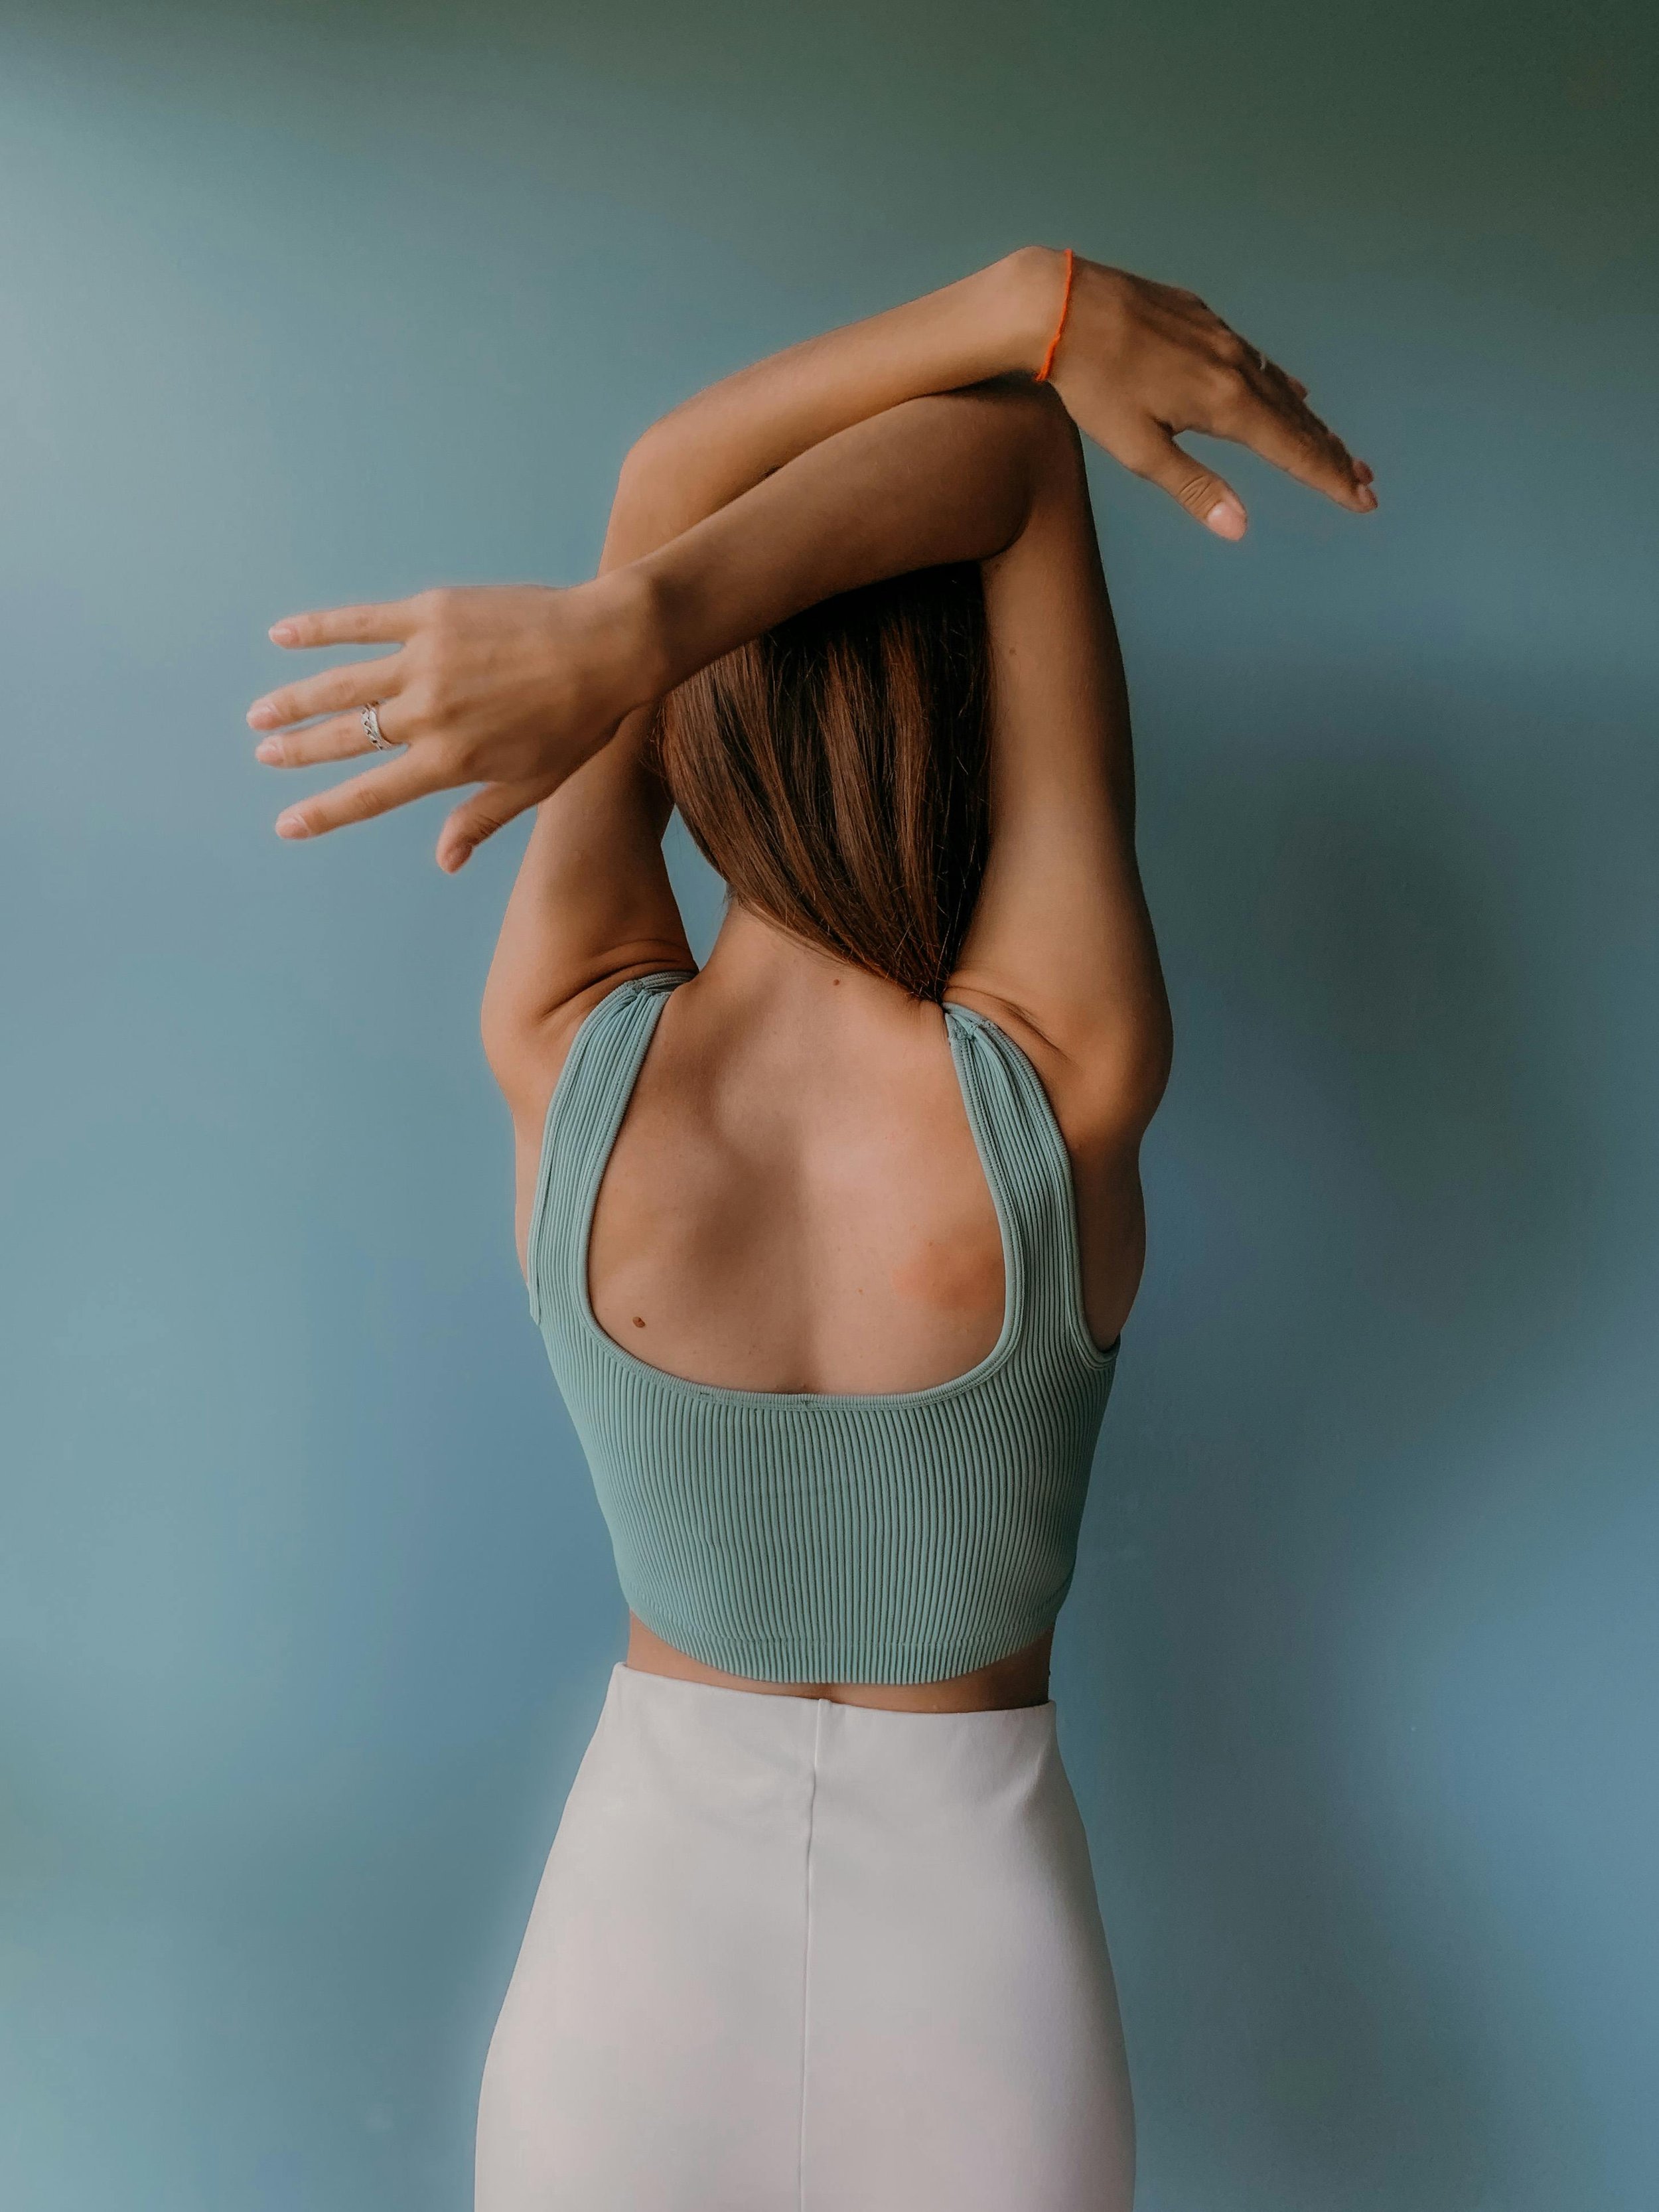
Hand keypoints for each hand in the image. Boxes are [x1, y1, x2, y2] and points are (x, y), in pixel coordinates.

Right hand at [247, 576, 651, 868]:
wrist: (608, 646)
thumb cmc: (579, 722)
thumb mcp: (534, 783)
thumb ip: (480, 819)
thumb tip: (445, 862)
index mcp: (450, 762)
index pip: (371, 794)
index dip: (324, 812)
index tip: (286, 824)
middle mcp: (428, 714)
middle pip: (347, 738)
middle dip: (299, 751)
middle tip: (264, 755)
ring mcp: (424, 660)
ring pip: (341, 684)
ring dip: (295, 699)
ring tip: (260, 714)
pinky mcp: (430, 613)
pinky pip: (362, 622)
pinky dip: (319, 628)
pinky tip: (283, 634)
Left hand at [1041, 253, 1375, 537]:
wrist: (1064, 307)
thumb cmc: (1094, 386)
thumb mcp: (1140, 450)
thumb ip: (1194, 488)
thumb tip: (1240, 528)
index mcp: (1226, 404)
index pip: (1294, 451)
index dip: (1330, 479)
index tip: (1362, 501)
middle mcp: (1236, 366)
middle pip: (1297, 421)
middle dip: (1332, 455)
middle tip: (1364, 482)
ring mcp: (1222, 337)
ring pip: (1279, 389)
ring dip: (1310, 423)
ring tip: (1335, 447)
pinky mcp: (1204, 319)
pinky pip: (1256, 360)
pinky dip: (1280, 385)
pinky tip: (1292, 392)